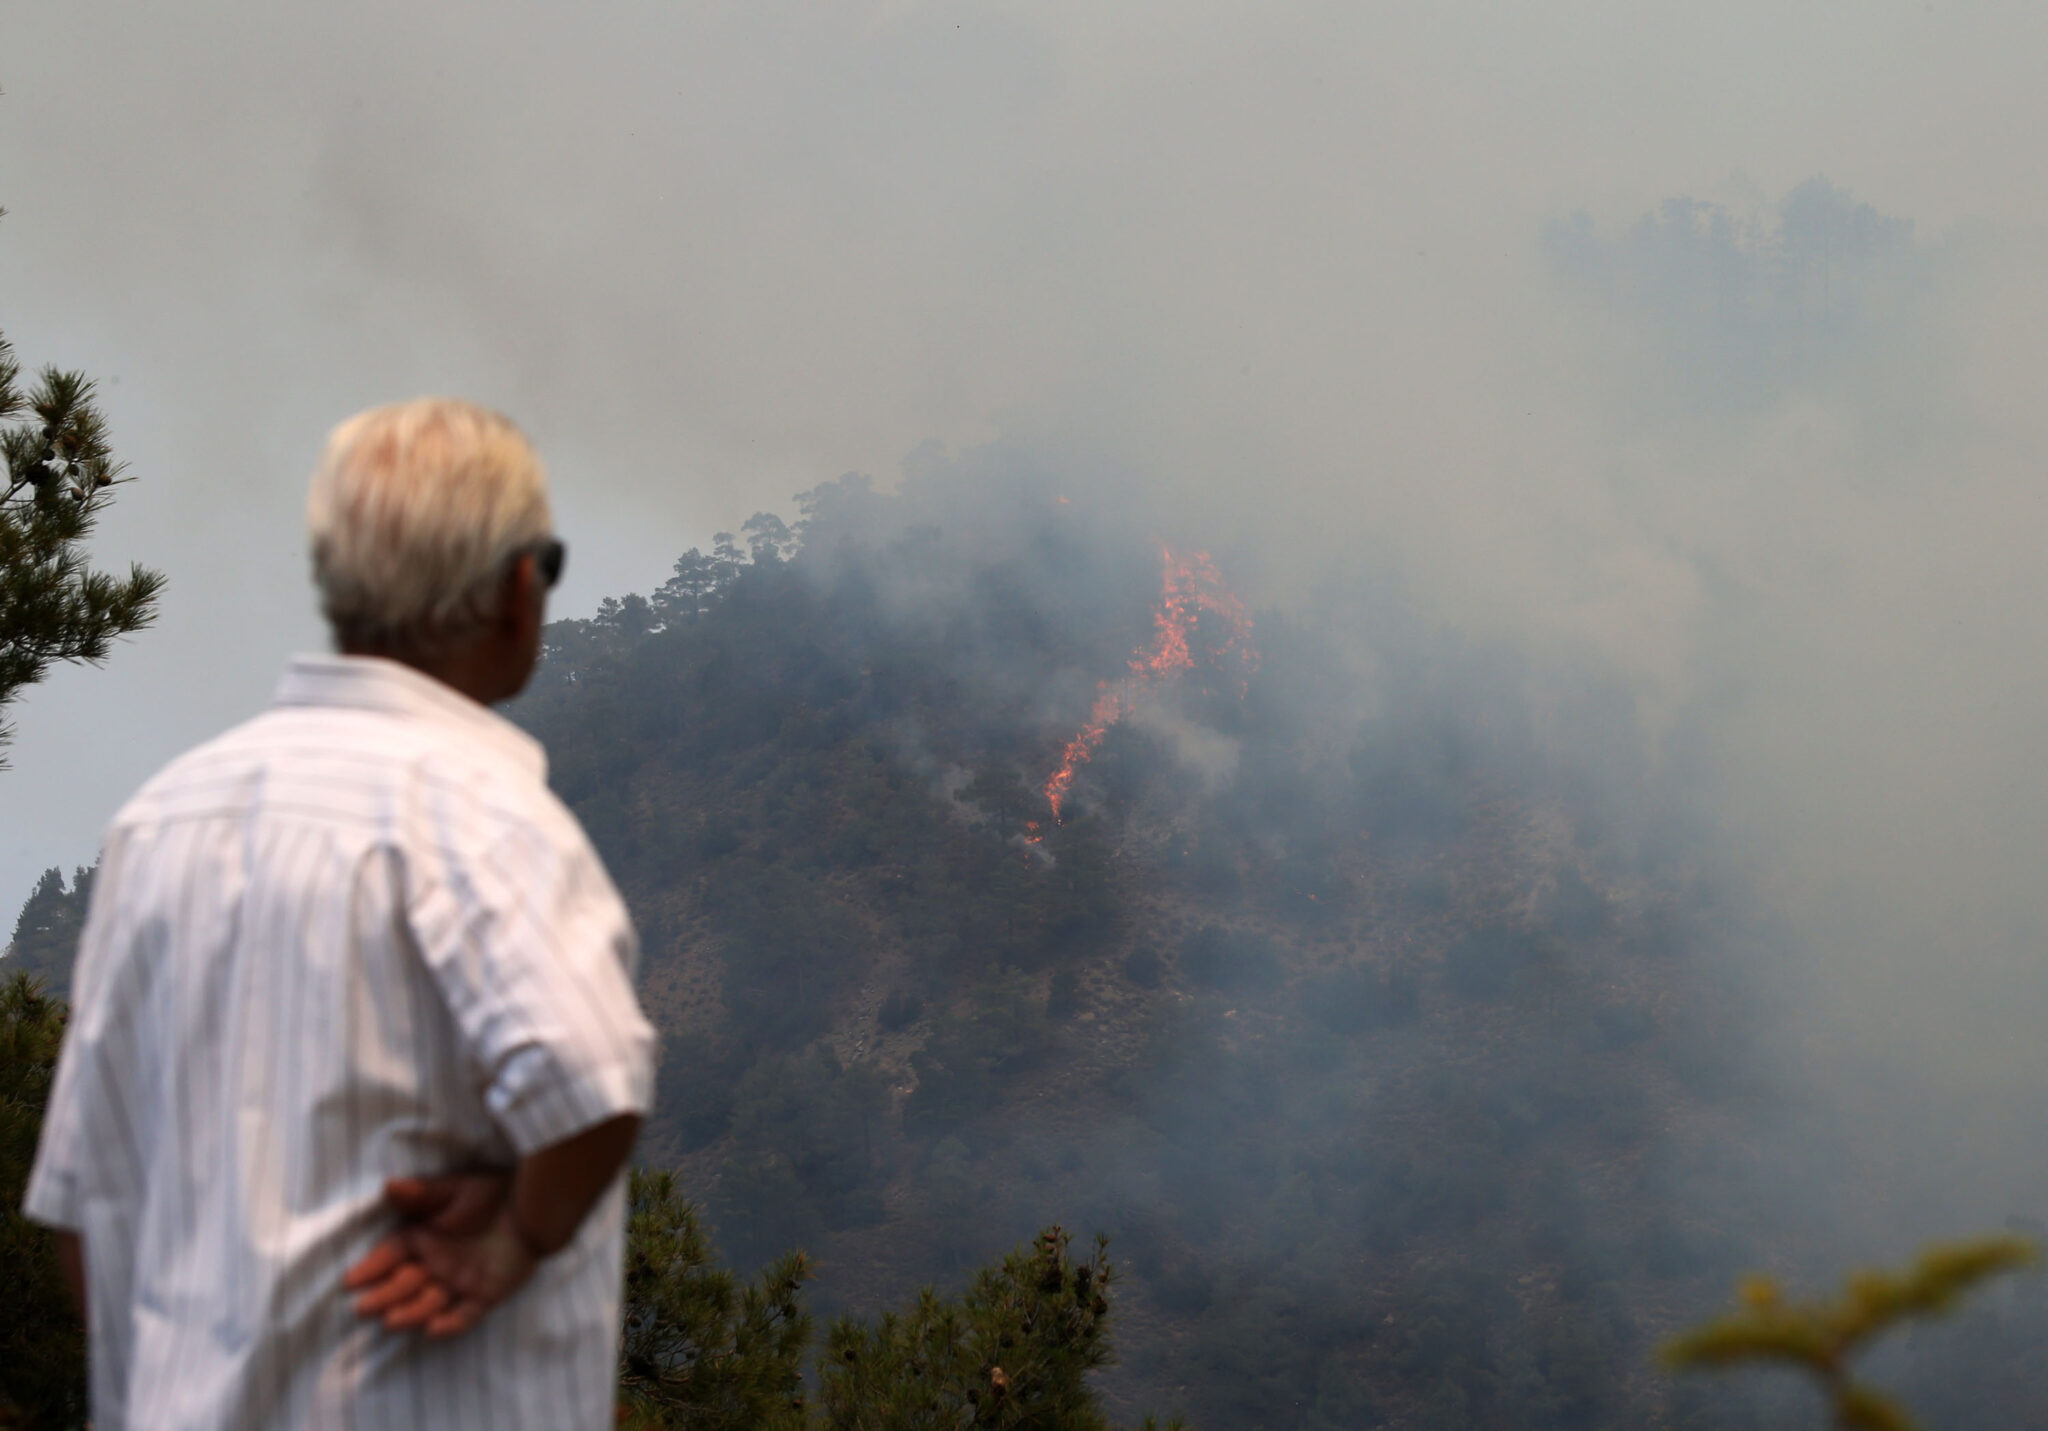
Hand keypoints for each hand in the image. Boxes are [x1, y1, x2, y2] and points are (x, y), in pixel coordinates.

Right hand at [345, 1172, 535, 1337]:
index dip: (372, 1267)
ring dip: (411, 1312)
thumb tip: (389, 1185)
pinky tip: (434, 1329)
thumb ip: (422, 1193)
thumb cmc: (490, 1194)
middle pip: (405, 1284)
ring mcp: (459, 1282)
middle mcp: (436, 1264)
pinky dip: (450, 1324)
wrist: (533, 1206)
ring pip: (430, 1303)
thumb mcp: (454, 1191)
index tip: (350, 1281)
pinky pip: (466, 1315)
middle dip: (385, 1296)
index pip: (392, 1255)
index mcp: (424, 1239)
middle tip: (364, 1308)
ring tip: (392, 1320)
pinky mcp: (485, 1295)